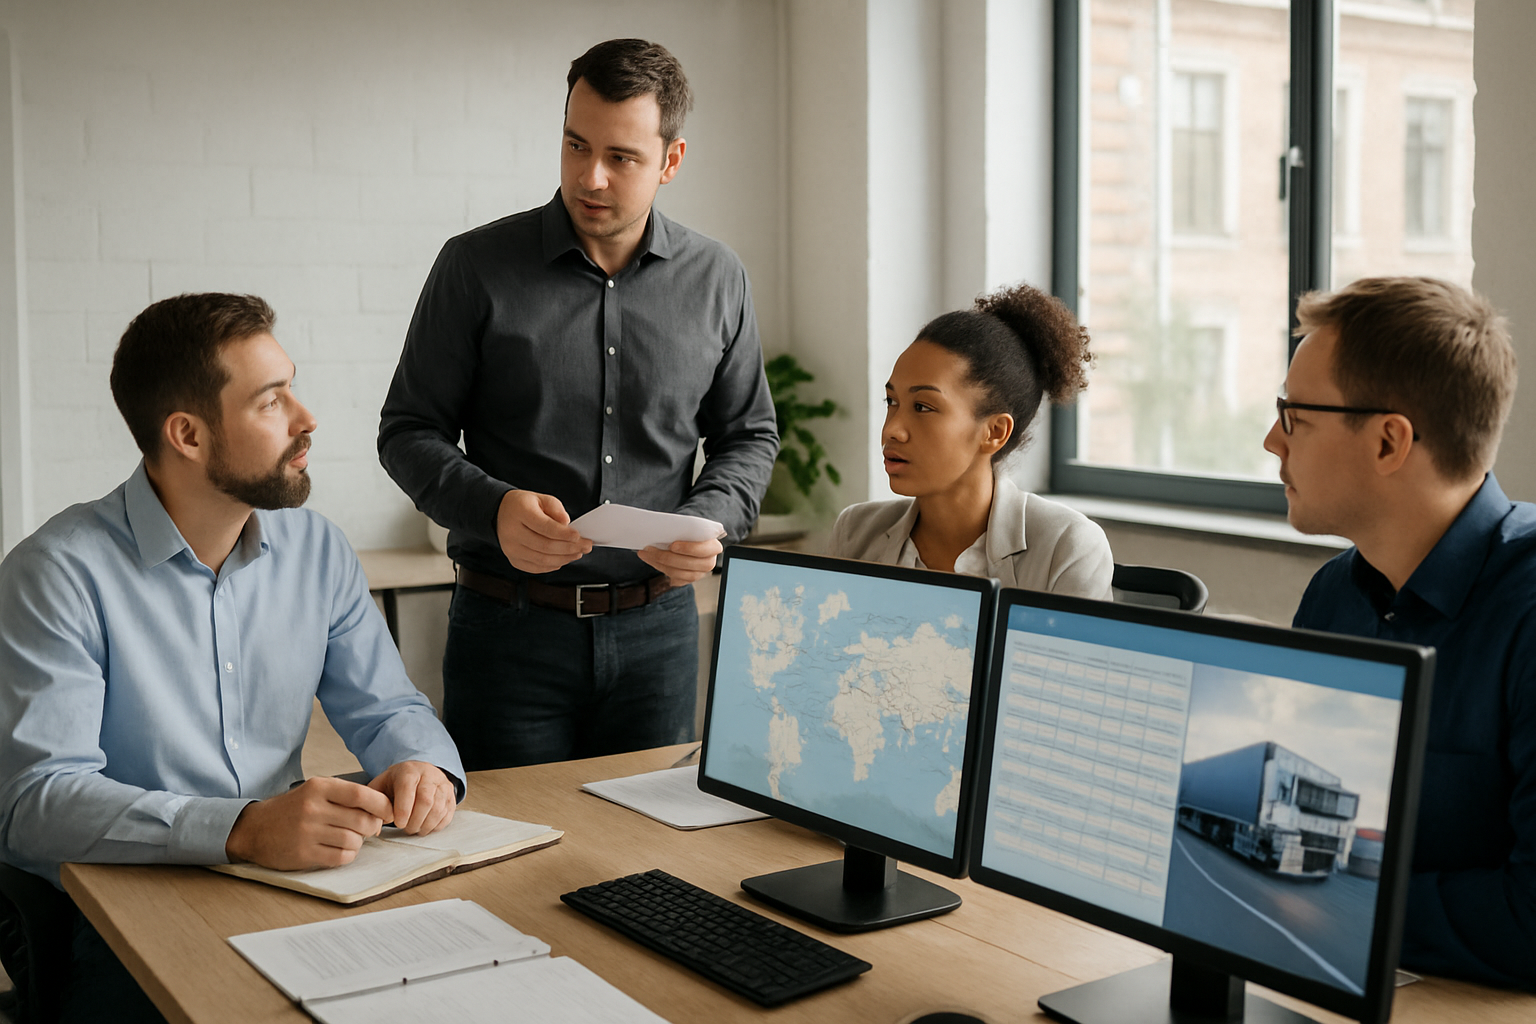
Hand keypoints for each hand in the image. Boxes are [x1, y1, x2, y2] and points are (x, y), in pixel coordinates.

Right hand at [225, 777, 391, 870]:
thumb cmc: (293, 809)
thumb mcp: (316, 791)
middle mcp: (313, 808)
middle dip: (372, 827)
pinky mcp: (303, 854)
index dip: (382, 805)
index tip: (389, 813)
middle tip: (369, 829)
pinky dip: (348, 855)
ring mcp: (307, 832)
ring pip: (353, 840)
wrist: (255, 828)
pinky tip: (340, 850)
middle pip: (361, 820)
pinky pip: (340, 857)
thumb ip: (346, 796)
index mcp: (319, 787)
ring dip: (359, 843)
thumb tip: (383, 809)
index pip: (361, 794)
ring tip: (350, 839)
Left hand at [368, 760, 456, 834]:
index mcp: (409, 771)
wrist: (417, 772)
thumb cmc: (397, 783)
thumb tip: (373, 825)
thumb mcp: (381, 785)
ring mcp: (442, 785)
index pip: (408, 788)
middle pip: (426, 801)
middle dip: (415, 821)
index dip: (403, 809)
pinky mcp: (451, 795)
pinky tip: (426, 827)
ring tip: (415, 829)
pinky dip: (436, 825)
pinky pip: (447, 814)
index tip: (398, 823)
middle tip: (406, 829)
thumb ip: (373, 802)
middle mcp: (429, 775)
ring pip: (438, 809)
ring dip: (426, 825)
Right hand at [497, 490, 591, 573]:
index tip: (579, 536)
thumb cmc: (525, 505)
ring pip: (542, 560)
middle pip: (545, 546)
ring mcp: (511, 549)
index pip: (545, 527)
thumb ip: (556, 508)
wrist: (500, 513)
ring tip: (577, 553)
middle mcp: (512, 533)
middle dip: (569, 548)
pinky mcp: (513, 559)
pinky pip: (536, 568)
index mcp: (520, 513)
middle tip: (585, 546)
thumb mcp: (541, 498)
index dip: (564, 534)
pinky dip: (552, 566)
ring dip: (564, 559)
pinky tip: (563, 559)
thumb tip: (567, 525)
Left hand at [637, 537, 722, 585]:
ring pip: (683, 574)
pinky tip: (652, 561)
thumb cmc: (688, 530)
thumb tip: (662, 530)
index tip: (672, 545)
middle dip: (668, 558)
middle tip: (650, 549)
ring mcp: (700, 573)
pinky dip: (663, 570)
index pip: (704, 550)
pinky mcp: (689, 578)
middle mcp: (709, 562)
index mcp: (713, 546)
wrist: (688, 536)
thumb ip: (681, 529)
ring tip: (646, 554)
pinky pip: (677, 579)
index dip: (688, 549)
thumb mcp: (687, 525)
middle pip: (691, 565)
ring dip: (661, 565)